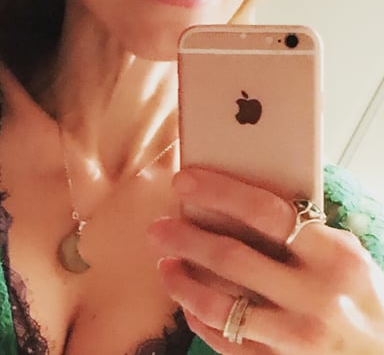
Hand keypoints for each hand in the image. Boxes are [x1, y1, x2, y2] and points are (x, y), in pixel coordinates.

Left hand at [148, 167, 383, 353]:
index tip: (184, 181)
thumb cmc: (355, 295)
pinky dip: (199, 319)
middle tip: (158, 228)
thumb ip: (299, 229)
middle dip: (185, 239)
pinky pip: (226, 341)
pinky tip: (187, 301)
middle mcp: (317, 297)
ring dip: (182, 283)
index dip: (219, 192)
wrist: (383, 354)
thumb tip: (230, 195)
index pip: (266, 212)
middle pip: (232, 258)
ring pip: (220, 306)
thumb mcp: (342, 255)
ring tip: (165, 265)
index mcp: (334, 256)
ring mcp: (298, 336)